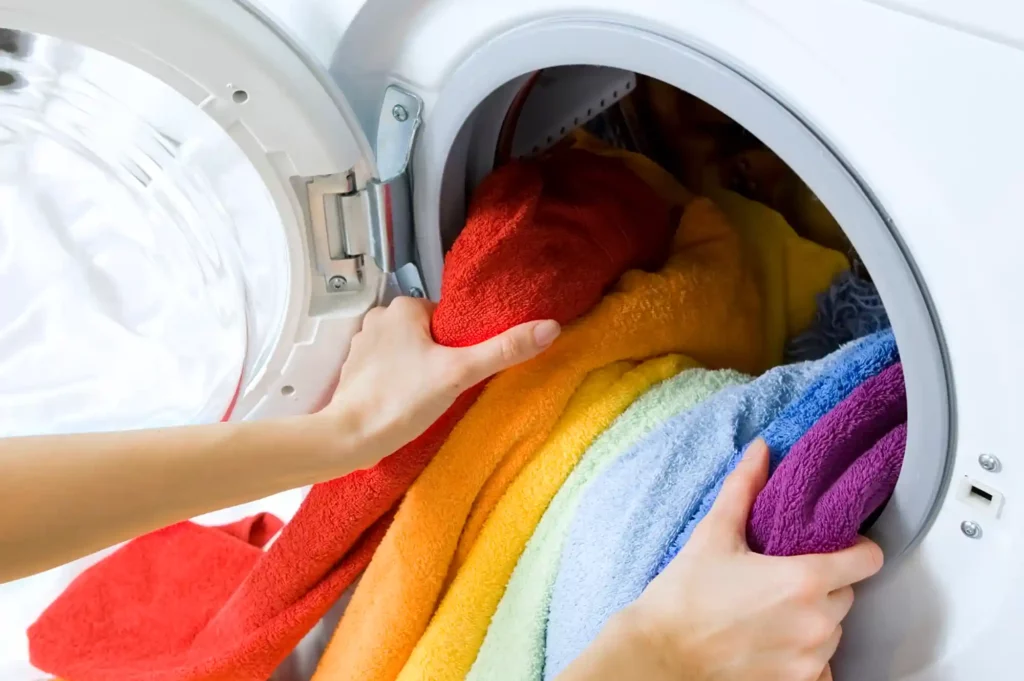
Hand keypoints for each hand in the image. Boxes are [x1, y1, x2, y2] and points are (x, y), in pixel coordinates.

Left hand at [319, 296, 560, 468]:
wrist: (349, 438)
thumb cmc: (402, 400)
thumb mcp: (460, 373)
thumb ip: (504, 349)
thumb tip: (550, 327)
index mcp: (402, 307)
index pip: (447, 318)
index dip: (461, 344)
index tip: (463, 369)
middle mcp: (378, 318)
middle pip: (429, 334)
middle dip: (441, 357)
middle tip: (448, 386)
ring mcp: (362, 344)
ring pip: (408, 351)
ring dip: (420, 370)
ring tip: (427, 396)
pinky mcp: (354, 370)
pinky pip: (389, 368)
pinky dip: (400, 381)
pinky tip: (406, 402)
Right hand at [560, 439, 882, 680]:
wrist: (659, 653)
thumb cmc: (684, 596)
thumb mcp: (714, 534)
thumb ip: (745, 488)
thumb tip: (762, 450)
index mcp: (804, 581)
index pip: (868, 560)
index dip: (855, 548)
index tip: (837, 547)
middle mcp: (816, 624)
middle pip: (846, 595)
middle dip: (822, 585)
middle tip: (782, 577)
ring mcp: (809, 661)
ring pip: (833, 631)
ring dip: (813, 620)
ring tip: (771, 611)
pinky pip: (821, 667)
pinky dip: (804, 654)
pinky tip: (772, 641)